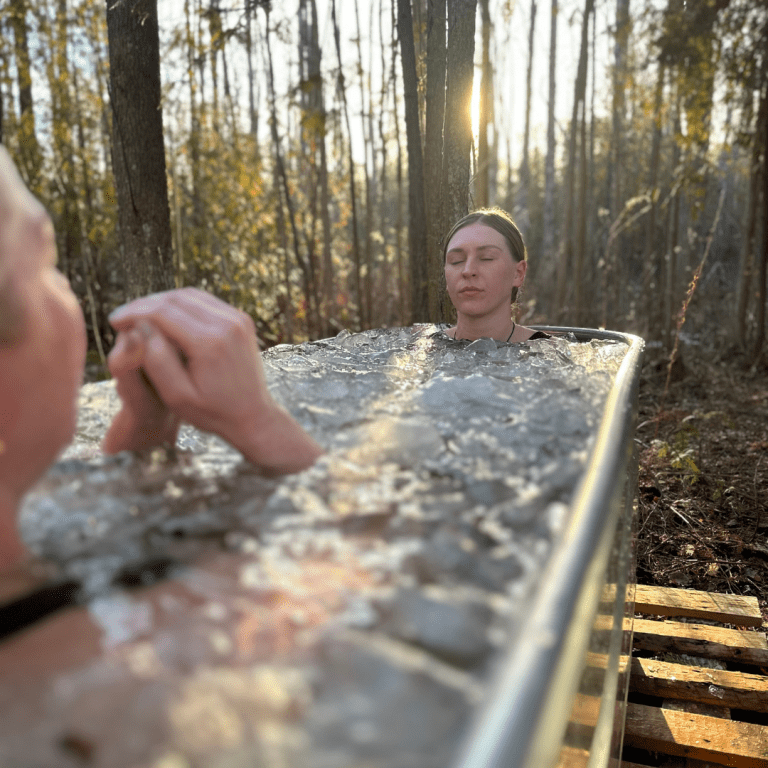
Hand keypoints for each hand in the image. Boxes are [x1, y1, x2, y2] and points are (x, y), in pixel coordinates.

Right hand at [103, 288, 321, 473]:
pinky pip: (206, 301)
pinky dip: (183, 304)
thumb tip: (141, 328)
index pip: (163, 312)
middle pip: (176, 298)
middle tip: (123, 317)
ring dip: (163, 301)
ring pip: (191, 295)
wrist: (254, 415)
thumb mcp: (177, 396)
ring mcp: (238, 319)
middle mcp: (228, 324)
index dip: (134, 313)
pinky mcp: (242, 320)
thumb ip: (156, 361)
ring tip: (140, 316)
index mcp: (210, 342)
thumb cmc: (212, 412)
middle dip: (145, 304)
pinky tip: (166, 317)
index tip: (114, 321)